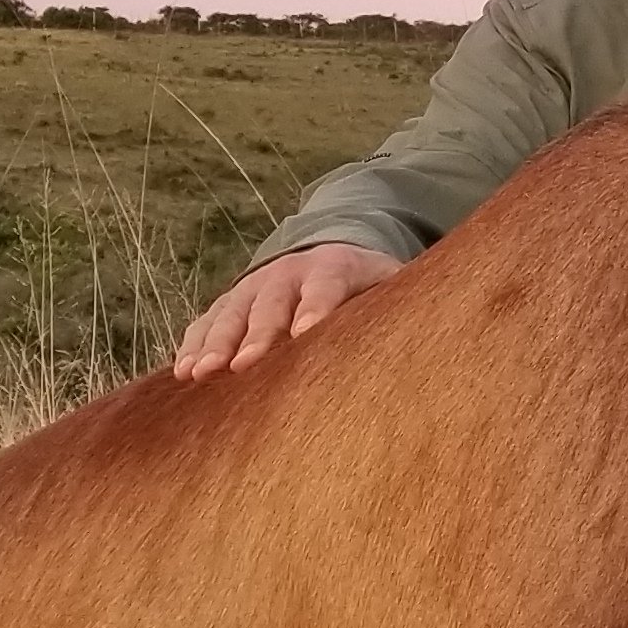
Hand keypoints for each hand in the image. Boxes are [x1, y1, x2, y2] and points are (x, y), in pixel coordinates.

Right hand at [171, 242, 399, 379]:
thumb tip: (444, 321)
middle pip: (270, 305)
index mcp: (334, 268)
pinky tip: (183, 374)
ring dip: (215, 344)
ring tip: (201, 373)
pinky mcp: (229, 303)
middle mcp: (287, 274)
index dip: (316, 309)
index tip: (306, 334)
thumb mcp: (390, 282)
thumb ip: (405, 298)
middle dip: (257, 336)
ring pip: (230, 314)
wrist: (327, 253)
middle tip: (245, 366)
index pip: (325, 287)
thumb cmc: (368, 285)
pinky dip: (193, 346)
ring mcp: (253, 288)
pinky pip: (205, 323)